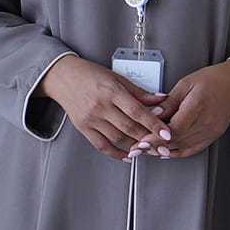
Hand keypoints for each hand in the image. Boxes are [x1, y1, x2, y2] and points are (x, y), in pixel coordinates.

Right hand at [37, 54, 166, 160]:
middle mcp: (100, 106)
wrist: (62, 77)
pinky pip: (102, 145)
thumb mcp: (117, 78)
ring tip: (149, 150)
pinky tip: (127, 155)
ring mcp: (91, 118)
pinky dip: (116, 153)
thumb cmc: (89, 74)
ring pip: (118, 138)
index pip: (137, 111)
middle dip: (148, 139)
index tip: (166, 133)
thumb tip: (161, 101)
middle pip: (129, 127)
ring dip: (135, 147)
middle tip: (162, 146)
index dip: (154, 124)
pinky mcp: (83, 127)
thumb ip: (139, 92)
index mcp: (111, 91)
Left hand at [150, 60, 229, 158]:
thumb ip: (169, 101)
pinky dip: (177, 152)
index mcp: (198, 105)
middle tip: (137, 148)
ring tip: (147, 150)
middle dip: (155, 146)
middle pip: (177, 140)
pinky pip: (193, 149)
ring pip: (183, 147)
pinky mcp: (213, 136)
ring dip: (163, 150)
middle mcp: (206, 121)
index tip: (141, 142)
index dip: (156, 138)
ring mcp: (211, 131)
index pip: (174, 129)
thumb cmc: (213, 80)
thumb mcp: (186, 83)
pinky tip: (165, 151)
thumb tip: (153, 113)